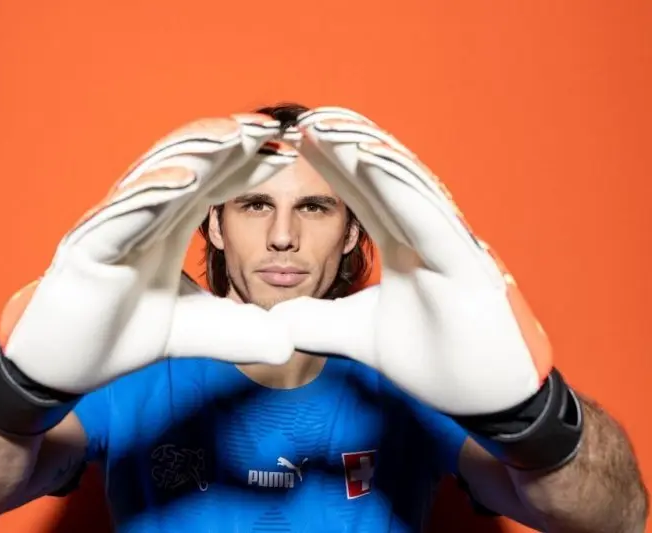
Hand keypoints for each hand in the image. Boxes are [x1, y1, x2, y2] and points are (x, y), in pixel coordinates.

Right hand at [0, 114, 294, 393]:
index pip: (213, 183)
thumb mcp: (196, 332)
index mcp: (168, 225)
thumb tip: (287, 347)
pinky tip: (182, 181)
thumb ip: (239, 333)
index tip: (288, 154)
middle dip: (227, 142)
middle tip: (269, 126)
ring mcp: (113, 226)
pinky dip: (149, 195)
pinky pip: (119, 214)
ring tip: (234, 135)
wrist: (68, 365)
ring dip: (193, 152)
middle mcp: (142, 215)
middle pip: (189, 165)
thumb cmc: (122, 334)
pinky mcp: (87, 247)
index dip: (248, 166)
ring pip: (155, 176)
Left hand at [272, 107, 552, 415]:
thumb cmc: (437, 361)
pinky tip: (373, 156)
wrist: (486, 400)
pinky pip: (432, 220)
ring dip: (368, 151)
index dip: (333, 167)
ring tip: (329, 123)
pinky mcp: (470, 268)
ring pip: (405, 188)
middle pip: (382, 182)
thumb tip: (276, 317)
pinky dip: (404, 187)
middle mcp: (428, 239)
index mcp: (405, 249)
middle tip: (307, 116)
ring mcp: (451, 248)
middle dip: (346, 147)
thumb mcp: (360, 337)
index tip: (297, 140)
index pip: (363, 197)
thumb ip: (320, 322)